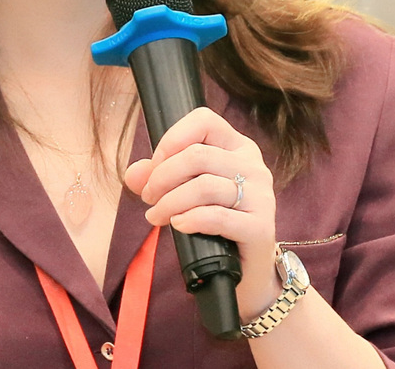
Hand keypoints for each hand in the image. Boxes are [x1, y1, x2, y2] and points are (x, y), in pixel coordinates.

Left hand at [124, 106, 279, 321]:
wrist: (246, 273)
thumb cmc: (215, 224)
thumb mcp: (185, 192)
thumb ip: (157, 177)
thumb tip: (132, 174)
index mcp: (237, 147)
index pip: (204, 121)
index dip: (172, 139)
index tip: (154, 165)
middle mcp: (254, 165)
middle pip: (198, 155)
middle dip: (162, 177)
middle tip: (148, 197)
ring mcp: (261, 196)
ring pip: (205, 186)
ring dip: (170, 202)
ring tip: (156, 216)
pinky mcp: (261, 227)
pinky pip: (218, 216)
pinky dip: (191, 219)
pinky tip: (179, 225)